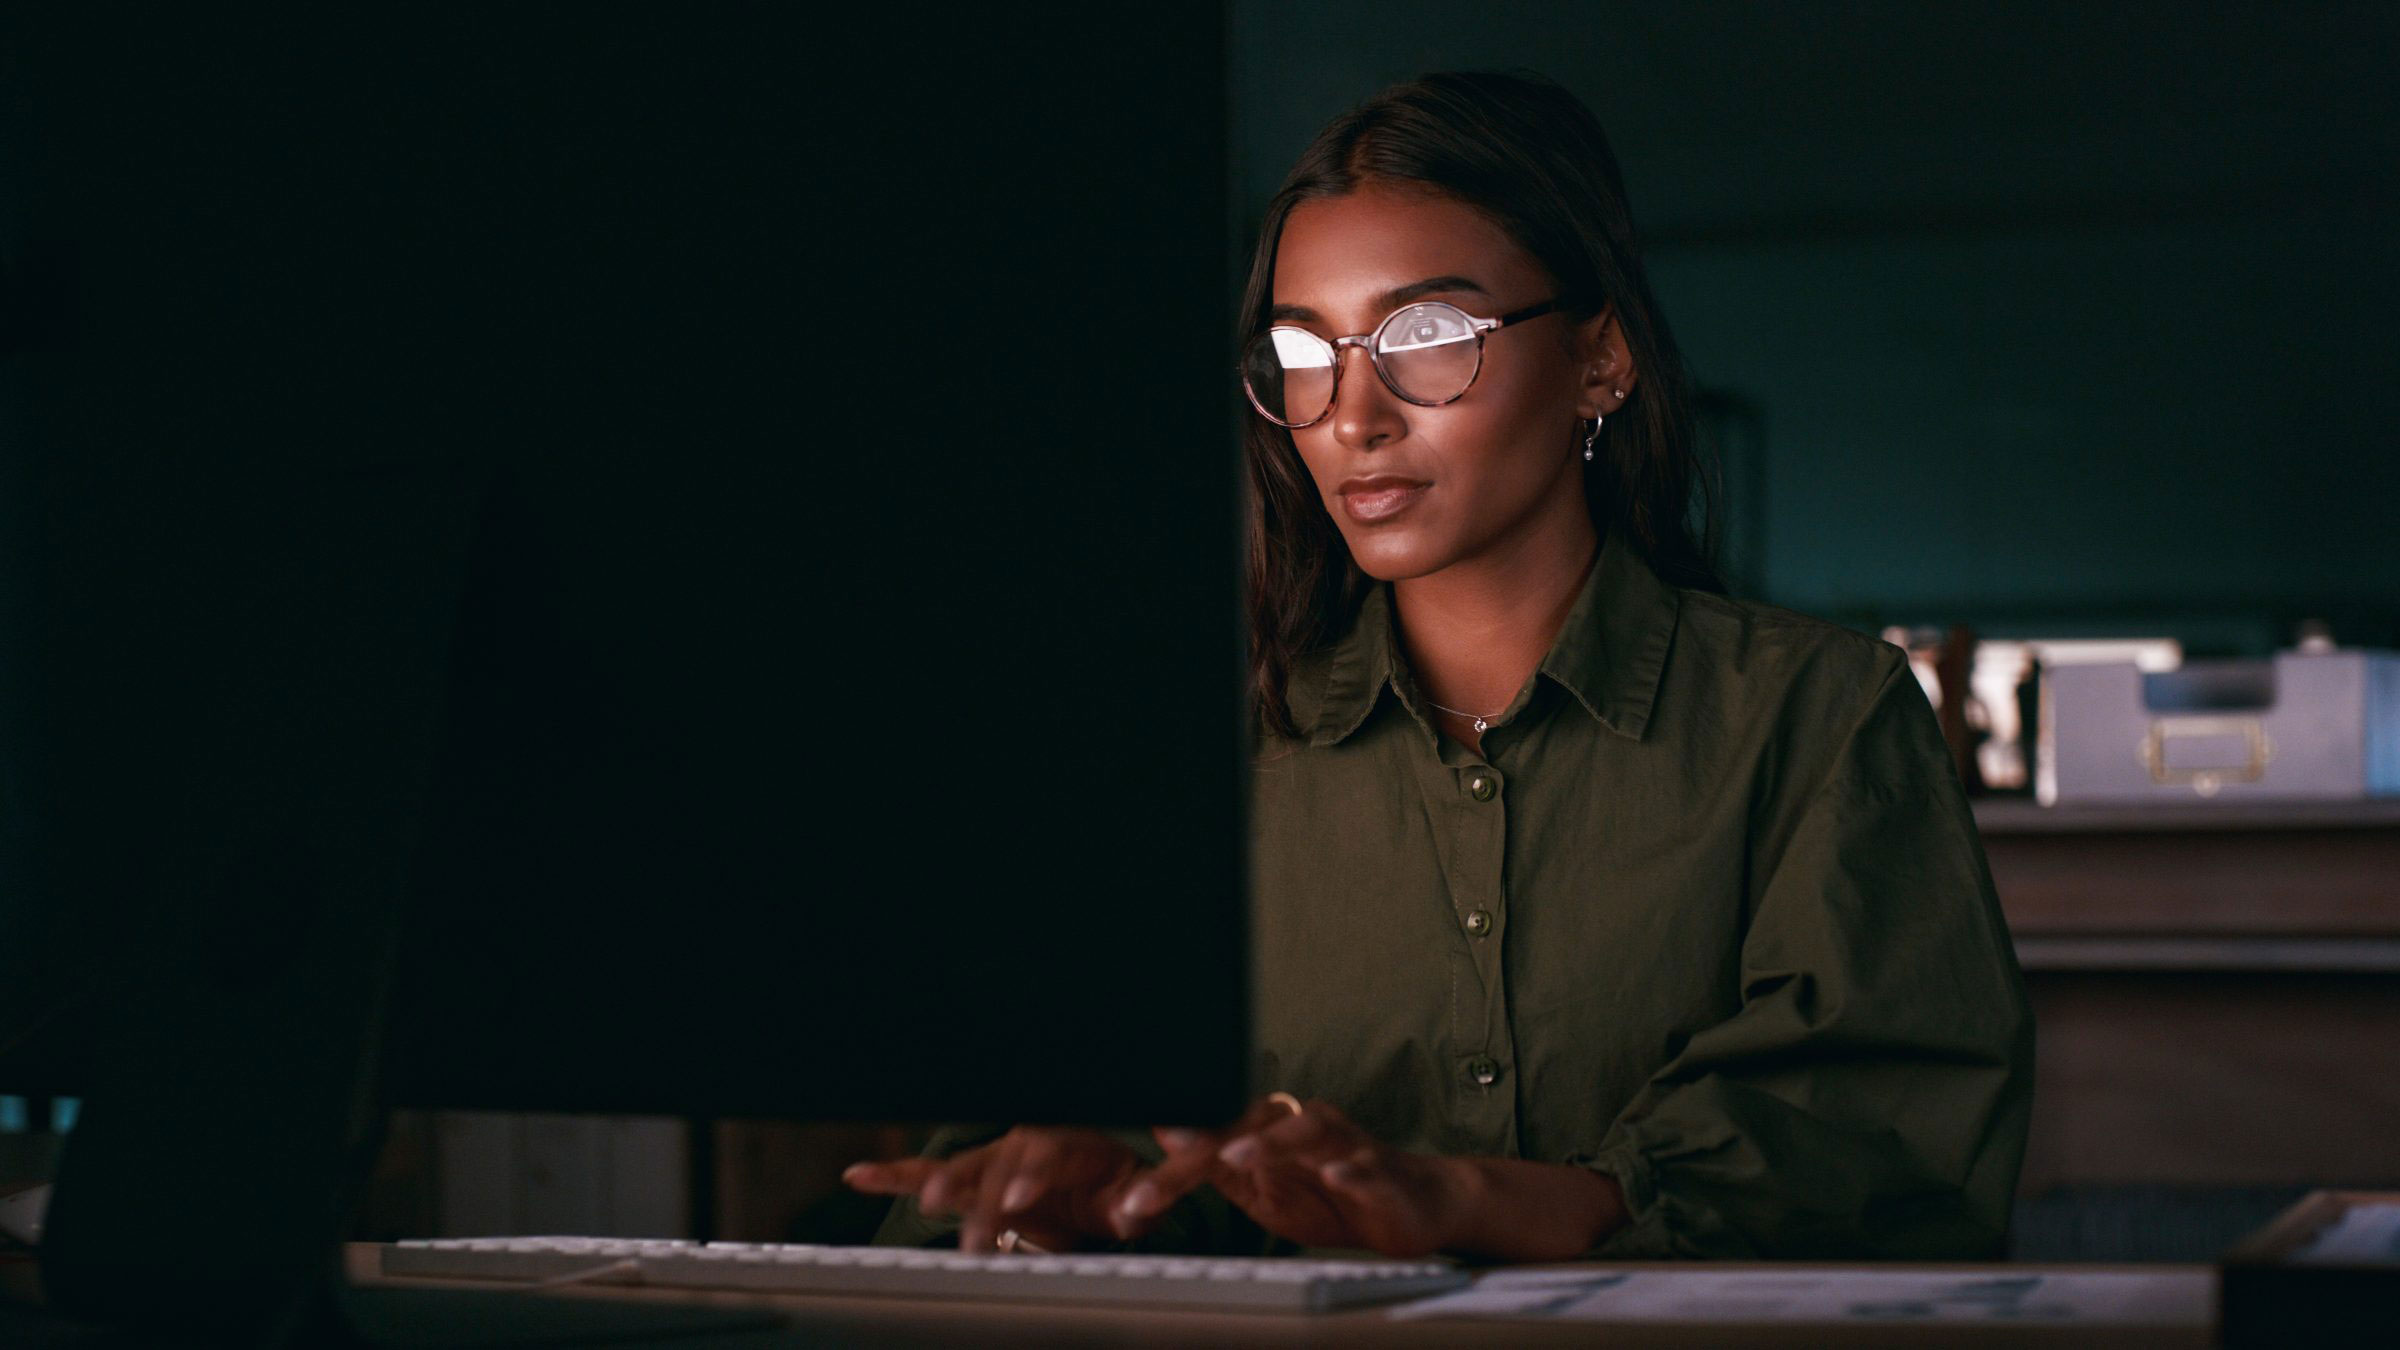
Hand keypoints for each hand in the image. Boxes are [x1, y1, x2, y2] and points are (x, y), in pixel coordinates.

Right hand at [843, 1126, 1154, 1252]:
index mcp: (1069, 1144)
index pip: (1048, 1152)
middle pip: (1000, 1166)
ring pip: (963, 1169)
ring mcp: (994, 1160)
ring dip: (941, 1184)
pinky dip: (893, 1177)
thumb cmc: (1115, 1188)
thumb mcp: (1134, 1198)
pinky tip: (859, 1177)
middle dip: (984, 1198)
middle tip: (973, 1233)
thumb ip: (1133, 1207)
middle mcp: (1025, 1145)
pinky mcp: (970, 1180)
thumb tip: (1130, 1212)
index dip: (1031, 1174)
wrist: (1097, 1179)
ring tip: (927, 1202)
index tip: (1017, 1201)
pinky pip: (926, 1174)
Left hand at [1183, 1096, 1474, 1257]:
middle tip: (1162, 1179)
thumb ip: (1218, 1164)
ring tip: (1235, 1156)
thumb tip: (1168, 1132)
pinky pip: (1366, 1168)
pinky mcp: (1382, 1171)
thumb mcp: (1263, 1189)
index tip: (1133, 1195)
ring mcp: (1344, 1145)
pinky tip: (1333, 1179)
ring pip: (1306, 1131)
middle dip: (1203, 1151)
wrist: (1416, 1204)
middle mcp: (1303, 1126)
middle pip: (1248, 1127)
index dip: (1172, 1168)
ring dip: (1269, 1142)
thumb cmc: (1335, 1195)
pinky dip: (1350, 1172)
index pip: (1213, 1142)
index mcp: (1270, 1131)